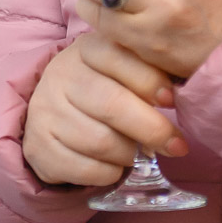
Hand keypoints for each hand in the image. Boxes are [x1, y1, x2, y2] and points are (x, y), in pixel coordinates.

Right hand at [22, 30, 187, 188]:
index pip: (117, 57)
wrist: (54, 115)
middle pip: (111, 104)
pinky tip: (116, 167)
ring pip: (100, 141)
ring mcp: (46, 111)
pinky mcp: (38, 145)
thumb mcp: (124, 73)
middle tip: (177, 146)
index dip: (148, 80)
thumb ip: (150, 76)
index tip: (172, 99)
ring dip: (129, 154)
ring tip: (138, 154)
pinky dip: (109, 173)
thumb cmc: (104, 90)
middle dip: (152, 129)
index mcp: (87, 49)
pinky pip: (84, 168)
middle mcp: (61, 76)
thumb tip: (183, 98)